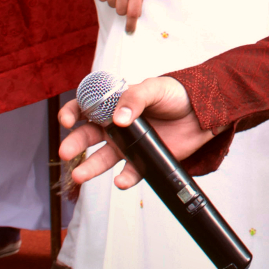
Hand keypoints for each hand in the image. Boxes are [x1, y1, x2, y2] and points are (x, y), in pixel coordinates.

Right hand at [58, 75, 215, 189]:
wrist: (203, 112)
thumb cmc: (176, 95)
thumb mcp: (154, 88)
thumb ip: (135, 98)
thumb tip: (118, 118)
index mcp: (115, 104)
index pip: (86, 108)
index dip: (72, 113)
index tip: (68, 120)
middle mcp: (117, 126)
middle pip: (87, 136)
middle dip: (74, 144)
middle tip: (65, 152)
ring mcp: (129, 144)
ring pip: (102, 158)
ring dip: (89, 168)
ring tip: (79, 176)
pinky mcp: (144, 159)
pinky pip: (130, 172)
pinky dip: (124, 178)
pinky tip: (120, 181)